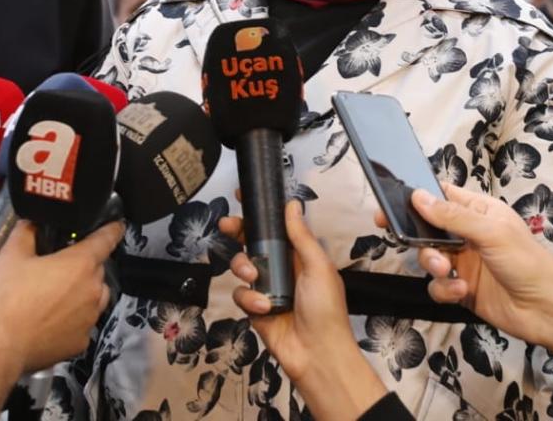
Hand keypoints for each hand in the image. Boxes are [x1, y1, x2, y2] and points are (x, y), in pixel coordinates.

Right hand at [0, 219, 123, 373]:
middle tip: (60, 267)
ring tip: (58, 294)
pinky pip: (84, 323)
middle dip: (83, 265)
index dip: (112, 229)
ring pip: (95, 297)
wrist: (1, 346)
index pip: (107, 239)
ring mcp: (89, 319)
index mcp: (81, 264)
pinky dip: (74, 319)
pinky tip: (53, 320)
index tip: (117, 226)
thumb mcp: (13, 254)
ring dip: (84, 292)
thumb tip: (33, 221)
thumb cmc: (9, 298)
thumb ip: (27, 231)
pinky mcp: (82, 343)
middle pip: (97, 269)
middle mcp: (93, 290)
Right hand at [220, 202, 386, 420]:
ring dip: (243, 267)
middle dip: (237, 231)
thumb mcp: (318, 266)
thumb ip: (301, 236)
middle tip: (227, 226)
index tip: (242, 196)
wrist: (318, 355)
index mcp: (298, 254)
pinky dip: (249, 299)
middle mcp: (279, 267)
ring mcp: (265, 287)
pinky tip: (264, 307)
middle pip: (251, 241)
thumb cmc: (326, 309)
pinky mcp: (254, 308)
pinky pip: (240, 294)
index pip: (275, 227)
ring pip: (241, 265)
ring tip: (253, 277)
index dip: (259, 212)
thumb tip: (292, 203)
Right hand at [392, 185, 552, 344]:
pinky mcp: (461, 289)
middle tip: (396, 235)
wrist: (549, 313)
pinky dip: (444, 288)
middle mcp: (468, 234)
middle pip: (427, 227)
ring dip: (431, 262)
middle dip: (415, 234)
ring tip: (445, 270)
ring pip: (428, 256)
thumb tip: (418, 196)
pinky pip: (437, 285)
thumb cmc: (529, 264)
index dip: (417, 196)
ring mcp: (463, 262)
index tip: (392, 201)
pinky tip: (461, 290)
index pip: (442, 195)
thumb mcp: (491, 233)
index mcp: (478, 212)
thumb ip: (452, 216)